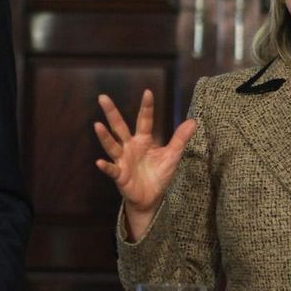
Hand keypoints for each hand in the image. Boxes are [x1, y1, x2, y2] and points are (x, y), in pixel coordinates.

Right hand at [94, 90, 196, 219]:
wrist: (151, 198)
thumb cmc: (158, 175)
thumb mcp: (172, 156)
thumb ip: (180, 139)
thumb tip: (193, 121)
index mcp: (143, 140)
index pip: (144, 120)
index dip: (146, 107)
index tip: (148, 92)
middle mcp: (130, 147)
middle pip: (119, 127)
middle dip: (112, 113)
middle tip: (103, 97)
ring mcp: (123, 160)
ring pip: (112, 146)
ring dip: (105, 137)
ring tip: (97, 125)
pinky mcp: (120, 175)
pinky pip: (112, 170)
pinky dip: (106, 166)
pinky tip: (99, 162)